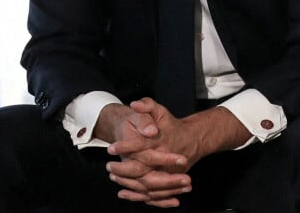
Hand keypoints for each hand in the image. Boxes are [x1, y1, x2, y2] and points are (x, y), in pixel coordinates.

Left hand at [105, 97, 251, 206]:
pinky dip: (137, 196)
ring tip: (112, 176)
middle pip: (143, 169)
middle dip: (123, 169)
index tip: (111, 147)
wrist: (191, 140)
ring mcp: (168, 173)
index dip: (126, 146)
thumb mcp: (160, 111)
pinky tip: (123, 193)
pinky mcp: (168, 182)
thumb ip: (147, 105)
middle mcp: (165, 158)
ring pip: (146, 184)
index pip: (142, 144)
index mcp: (162, 140)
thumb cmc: (170, 124)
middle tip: (109, 166)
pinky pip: (153, 194)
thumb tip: (135, 104)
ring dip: (127, 182)